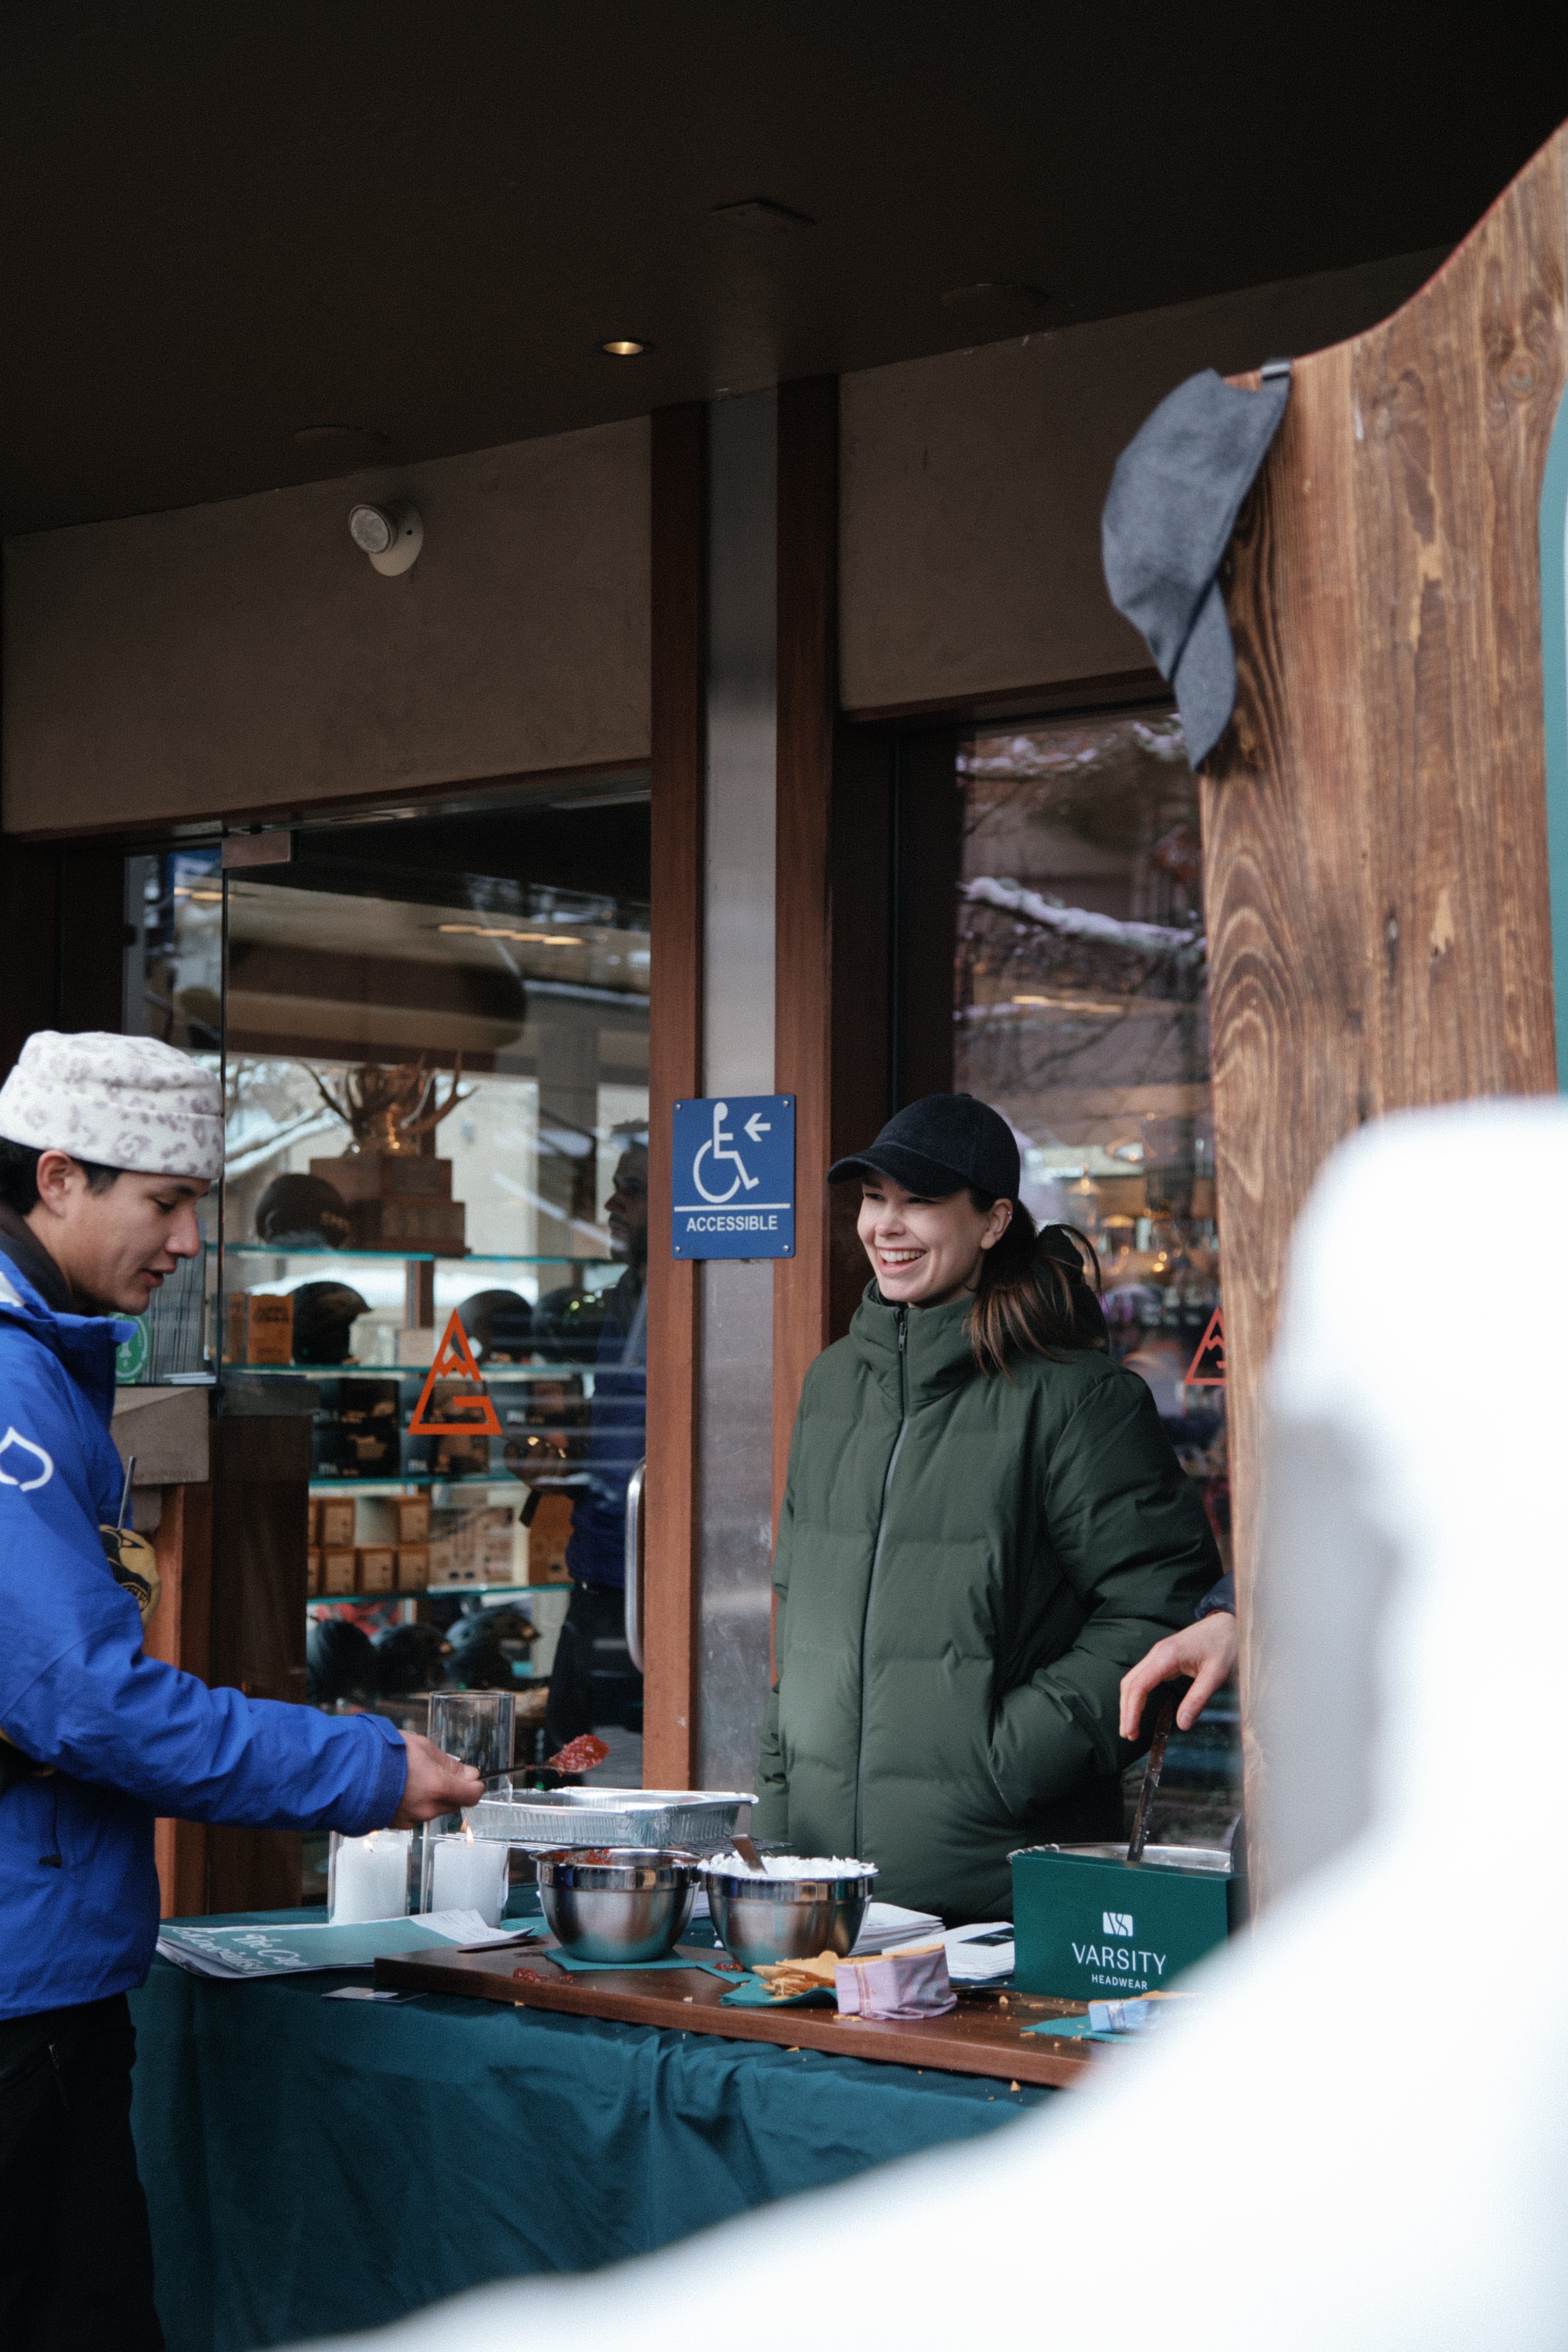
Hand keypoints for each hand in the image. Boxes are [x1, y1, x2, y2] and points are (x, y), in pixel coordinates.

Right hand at [388, 1731, 484, 1826]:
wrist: (349, 1771)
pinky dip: (413, 1804)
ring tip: (411, 1777)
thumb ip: (449, 1763)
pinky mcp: (397, 1825)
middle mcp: (427, 1808)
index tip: (471, 1777)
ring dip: (430, 1796)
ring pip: (433, 1809)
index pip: (472, 1795)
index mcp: (438, 1787)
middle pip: (453, 1803)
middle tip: (435, 1771)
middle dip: (451, 1789)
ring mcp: (411, 1819)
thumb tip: (468, 1773)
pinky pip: (415, 1815)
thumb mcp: (422, 1747)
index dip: (475, 1785)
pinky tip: (400, 1789)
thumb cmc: (383, 1753)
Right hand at [1119, 1611, 1238, 1741]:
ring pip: (1134, 1680)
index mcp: (1166, 1656)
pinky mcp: (1163, 1658)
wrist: (1228, 1624)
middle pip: (1130, 1683)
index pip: (1139, 1685)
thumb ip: (1198, 1699)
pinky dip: (1137, 1694)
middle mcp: (1157, 1654)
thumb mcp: (1216, 1674)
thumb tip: (1182, 1725)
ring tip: (1130, 1726)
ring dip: (1129, 1703)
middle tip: (1128, 1735)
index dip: (1132, 1710)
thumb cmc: (1224, 1645)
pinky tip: (1140, 1708)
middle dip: (1126, 1709)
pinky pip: (1143, 1677)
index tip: (1130, 1730)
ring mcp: (1158, 1655)